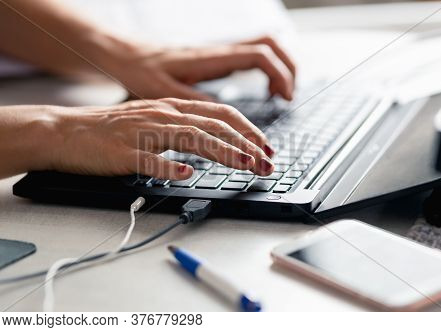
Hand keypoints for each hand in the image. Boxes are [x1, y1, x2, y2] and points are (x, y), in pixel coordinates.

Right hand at [37, 99, 274, 179]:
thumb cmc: (111, 130)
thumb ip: (183, 128)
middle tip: (266, 162)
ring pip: (189, 138)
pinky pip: (150, 159)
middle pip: (213, 125)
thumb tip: (216, 143)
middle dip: (246, 144)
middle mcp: (162, 115)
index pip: (220, 114)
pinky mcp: (123, 152)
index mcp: (171, 108)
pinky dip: (170, 167)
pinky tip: (187, 174)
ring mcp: (142, 132)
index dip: (248, 130)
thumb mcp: (153, 120)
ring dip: (221, 152)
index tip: (266, 148)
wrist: (66, 131)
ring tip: (244, 164)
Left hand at [106, 36, 295, 100]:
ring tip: (281, 96)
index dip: (279, 74)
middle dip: (287, 67)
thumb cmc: (141, 70)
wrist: (125, 54)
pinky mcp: (216, 60)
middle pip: (269, 44)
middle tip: (288, 97)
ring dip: (279, 68)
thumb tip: (223, 120)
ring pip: (262, 48)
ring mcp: (219, 53)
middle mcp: (220, 52)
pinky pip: (251, 58)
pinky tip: (263, 91)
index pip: (259, 55)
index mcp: (210, 58)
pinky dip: (266, 72)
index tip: (284, 98)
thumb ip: (194, 103)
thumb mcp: (164, 92)